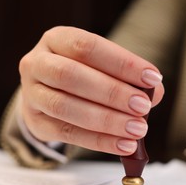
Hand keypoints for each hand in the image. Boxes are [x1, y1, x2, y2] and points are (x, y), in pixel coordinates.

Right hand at [19, 26, 163, 155]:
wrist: (46, 93)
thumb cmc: (81, 75)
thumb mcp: (100, 66)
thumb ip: (126, 76)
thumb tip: (154, 93)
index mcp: (56, 40)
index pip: (87, 46)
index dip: (121, 62)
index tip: (152, 78)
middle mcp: (37, 63)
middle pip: (71, 75)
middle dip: (112, 92)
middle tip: (143, 106)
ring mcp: (31, 93)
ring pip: (64, 106)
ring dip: (106, 120)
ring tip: (137, 128)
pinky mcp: (35, 122)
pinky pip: (66, 134)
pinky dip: (99, 141)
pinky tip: (124, 145)